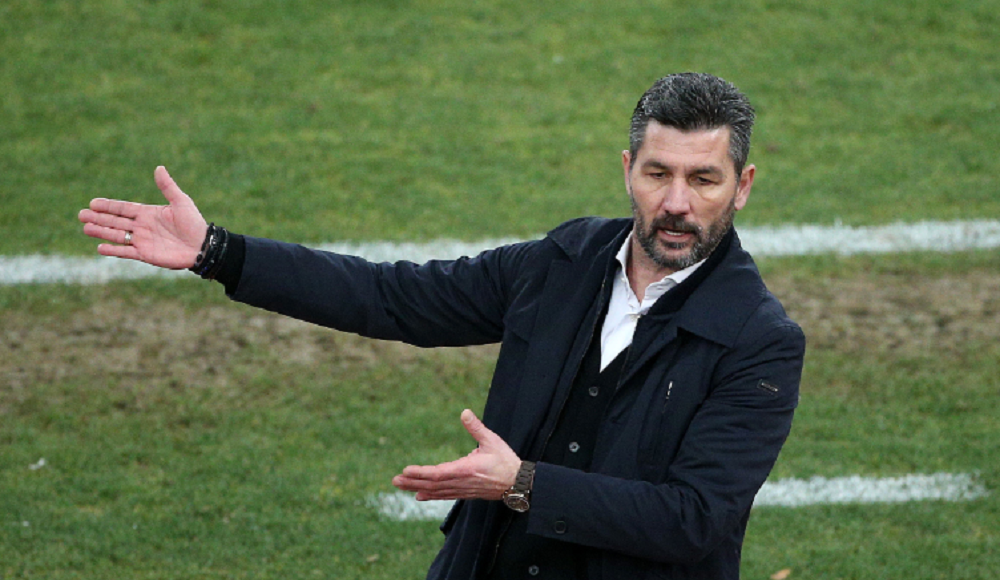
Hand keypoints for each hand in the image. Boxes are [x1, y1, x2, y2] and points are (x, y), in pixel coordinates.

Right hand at [78, 166, 207, 268]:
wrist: (203, 246)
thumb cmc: (194, 223)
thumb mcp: (181, 202)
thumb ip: (167, 187)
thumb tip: (159, 168)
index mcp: (148, 213)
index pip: (123, 208)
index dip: (108, 206)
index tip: (92, 203)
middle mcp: (142, 226)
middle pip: (115, 221)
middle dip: (98, 218)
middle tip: (80, 215)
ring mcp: (142, 240)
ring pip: (117, 235)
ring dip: (101, 232)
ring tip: (85, 228)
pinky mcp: (145, 254)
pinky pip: (126, 252)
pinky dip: (113, 250)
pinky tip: (99, 247)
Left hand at [392, 409, 520, 500]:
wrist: (518, 483)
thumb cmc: (505, 460)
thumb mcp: (492, 441)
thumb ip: (476, 427)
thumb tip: (464, 412)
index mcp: (467, 469)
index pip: (439, 473)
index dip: (421, 472)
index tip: (406, 470)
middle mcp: (462, 482)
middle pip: (433, 484)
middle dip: (413, 482)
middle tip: (395, 480)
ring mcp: (463, 489)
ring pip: (437, 491)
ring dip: (417, 488)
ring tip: (400, 486)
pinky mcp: (466, 493)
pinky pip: (445, 495)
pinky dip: (431, 495)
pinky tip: (419, 495)